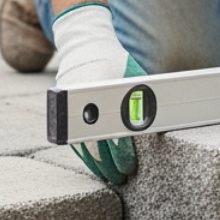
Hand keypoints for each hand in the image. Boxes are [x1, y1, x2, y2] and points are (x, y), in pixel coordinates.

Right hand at [52, 2, 144, 183]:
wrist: (85, 43)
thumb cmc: (116, 61)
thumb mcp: (134, 77)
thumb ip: (142, 99)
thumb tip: (156, 123)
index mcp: (99, 93)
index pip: (109, 133)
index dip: (120, 153)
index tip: (128, 166)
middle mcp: (79, 101)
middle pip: (93, 144)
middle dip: (108, 164)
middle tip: (121, 176)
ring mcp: (67, 106)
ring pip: (80, 143)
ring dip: (95, 162)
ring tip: (109, 175)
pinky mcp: (63, 109)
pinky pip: (73, 136)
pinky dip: (85, 150)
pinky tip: (96, 162)